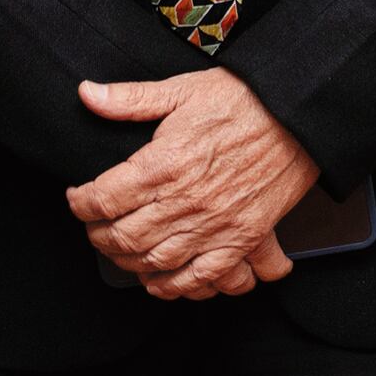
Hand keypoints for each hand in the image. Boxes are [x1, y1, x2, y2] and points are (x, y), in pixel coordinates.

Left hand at [68, 71, 318, 299]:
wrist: (298, 117)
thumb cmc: (243, 101)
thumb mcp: (181, 89)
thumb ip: (130, 98)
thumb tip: (88, 94)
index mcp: (164, 164)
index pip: (104, 198)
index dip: (81, 203)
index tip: (78, 198)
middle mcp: (185, 201)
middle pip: (124, 237)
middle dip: (99, 237)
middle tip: (94, 227)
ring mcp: (214, 225)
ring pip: (156, 263)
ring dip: (129, 263)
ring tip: (120, 251)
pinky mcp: (241, 239)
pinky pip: (203, 277)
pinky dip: (177, 286)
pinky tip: (162, 280)